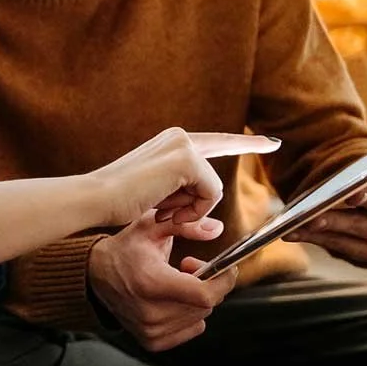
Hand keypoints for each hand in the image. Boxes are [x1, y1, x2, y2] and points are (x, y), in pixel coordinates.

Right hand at [87, 213, 238, 350]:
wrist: (96, 274)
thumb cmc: (126, 248)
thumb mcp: (151, 225)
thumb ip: (185, 224)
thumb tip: (216, 229)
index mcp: (152, 284)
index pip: (205, 295)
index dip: (224, 281)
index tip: (226, 268)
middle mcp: (150, 313)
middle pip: (205, 305)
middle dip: (208, 283)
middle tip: (189, 266)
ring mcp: (150, 330)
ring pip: (200, 317)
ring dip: (197, 299)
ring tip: (177, 282)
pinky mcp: (151, 341)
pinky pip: (191, 329)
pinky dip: (190, 314)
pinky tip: (173, 299)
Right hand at [91, 128, 280, 228]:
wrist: (95, 200)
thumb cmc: (118, 204)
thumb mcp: (159, 203)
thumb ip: (187, 207)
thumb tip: (216, 229)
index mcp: (171, 143)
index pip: (216, 141)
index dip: (245, 142)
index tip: (271, 142)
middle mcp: (179, 137)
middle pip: (215, 171)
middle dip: (204, 196)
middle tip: (208, 182)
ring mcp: (183, 145)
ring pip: (211, 188)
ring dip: (189, 210)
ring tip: (158, 211)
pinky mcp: (187, 159)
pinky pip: (209, 194)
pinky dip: (192, 211)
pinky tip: (166, 211)